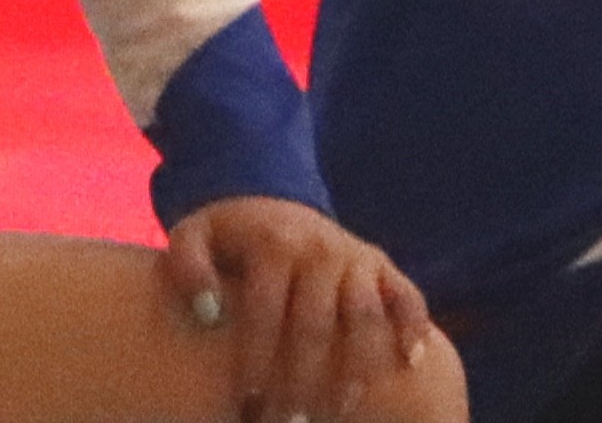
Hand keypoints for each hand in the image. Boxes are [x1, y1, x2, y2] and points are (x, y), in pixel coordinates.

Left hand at [160, 196, 436, 422]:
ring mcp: (355, 256)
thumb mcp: (194, 235)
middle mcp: (319, 248)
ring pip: (364, 316)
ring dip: (356, 368)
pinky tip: (409, 364)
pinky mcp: (382, 264)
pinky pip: (407, 295)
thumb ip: (188, 265)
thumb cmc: (230, 237)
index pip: (265, 310)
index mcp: (273, 243)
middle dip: (303, 380)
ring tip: (338, 410)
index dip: (255, 359)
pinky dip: (413, 326)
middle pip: (316, 324)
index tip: (245, 400)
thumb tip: (208, 312)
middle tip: (289, 421)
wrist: (276, 201)